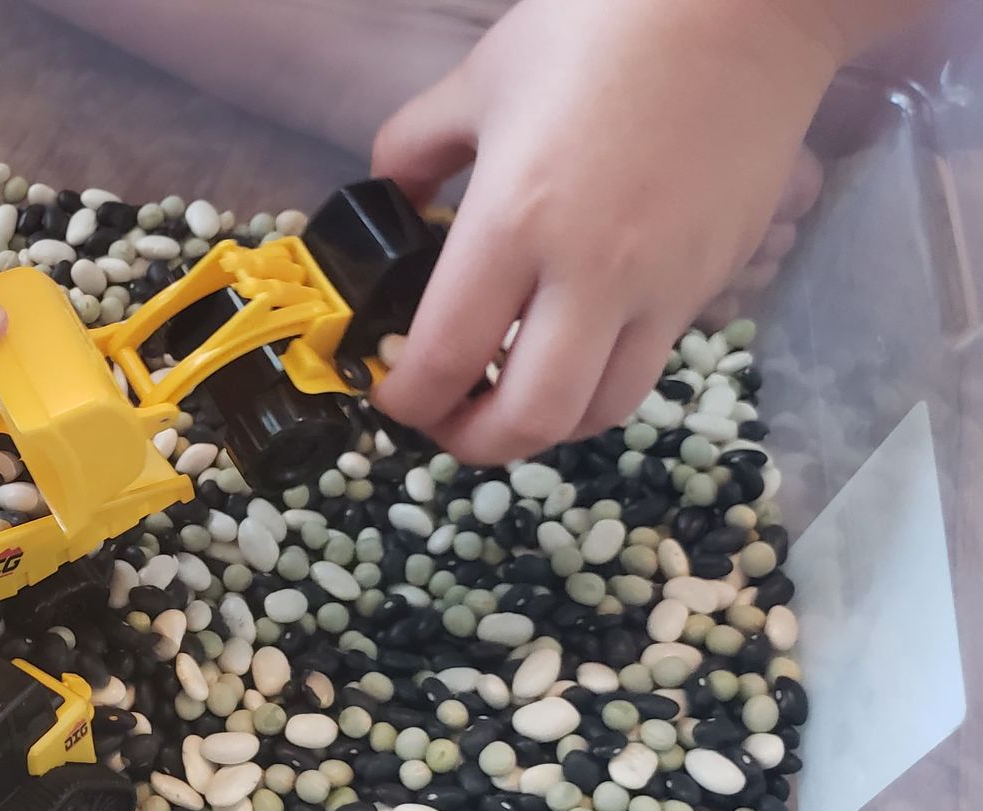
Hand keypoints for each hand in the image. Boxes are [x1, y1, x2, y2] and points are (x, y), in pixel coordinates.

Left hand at [367, 0, 843, 464]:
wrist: (743, 8)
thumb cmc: (601, 29)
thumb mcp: (479, 81)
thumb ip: (415, 148)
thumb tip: (392, 198)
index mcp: (513, 223)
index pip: (446, 358)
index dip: (408, 401)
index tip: (391, 395)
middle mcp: (590, 273)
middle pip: (529, 419)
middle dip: (472, 443)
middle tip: (445, 424)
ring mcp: (661, 286)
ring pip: (599, 412)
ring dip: (543, 428)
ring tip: (508, 400)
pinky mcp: (711, 280)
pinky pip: (650, 365)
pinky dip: (599, 383)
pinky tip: (571, 351)